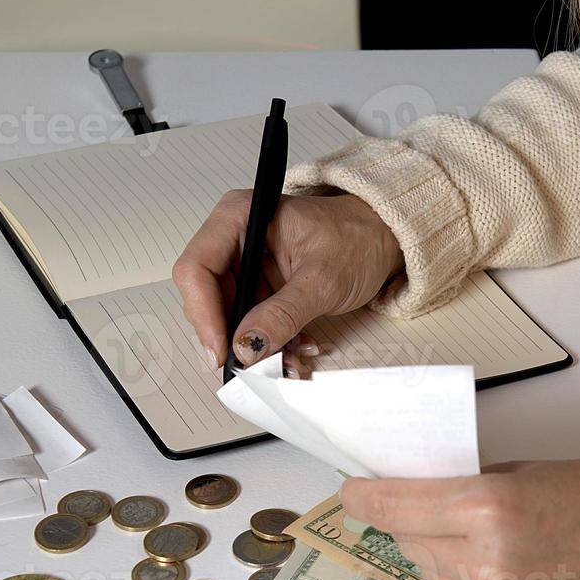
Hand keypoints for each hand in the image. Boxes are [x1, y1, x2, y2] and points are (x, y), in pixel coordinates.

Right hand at [174, 190, 403, 368]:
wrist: (382, 239)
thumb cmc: (357, 238)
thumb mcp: (322, 280)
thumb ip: (283, 314)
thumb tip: (248, 346)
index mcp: (239, 216)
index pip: (197, 268)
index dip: (203, 314)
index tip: (223, 350)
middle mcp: (233, 237)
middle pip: (206, 297)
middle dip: (233, 336)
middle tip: (257, 364)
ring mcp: (244, 264)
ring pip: (228, 317)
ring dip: (256, 345)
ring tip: (290, 357)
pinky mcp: (258, 286)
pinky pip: (250, 323)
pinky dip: (270, 342)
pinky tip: (296, 348)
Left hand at [340, 460, 579, 579]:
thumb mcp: (527, 472)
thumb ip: (469, 485)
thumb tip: (422, 493)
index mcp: (488, 510)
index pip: (396, 507)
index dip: (366, 497)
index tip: (354, 492)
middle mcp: (484, 565)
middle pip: (410, 542)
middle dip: (414, 524)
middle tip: (433, 511)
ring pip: (434, 578)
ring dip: (443, 558)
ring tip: (483, 543)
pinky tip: (505, 573)